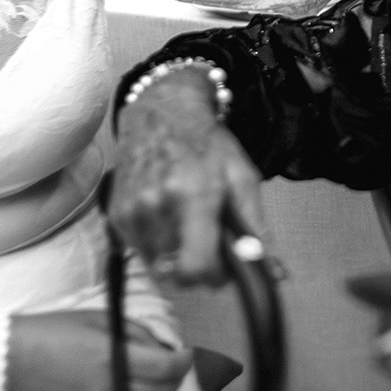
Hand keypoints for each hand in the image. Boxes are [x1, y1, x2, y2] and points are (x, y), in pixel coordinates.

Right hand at [5, 310, 192, 390]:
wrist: (14, 357)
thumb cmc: (55, 330)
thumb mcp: (99, 319)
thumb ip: (136, 332)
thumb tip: (163, 346)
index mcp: (115, 357)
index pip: (167, 367)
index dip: (184, 360)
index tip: (186, 350)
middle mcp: (113, 386)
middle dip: (177, 376)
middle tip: (176, 359)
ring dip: (162, 389)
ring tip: (157, 369)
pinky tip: (137, 381)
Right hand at [108, 71, 266, 285]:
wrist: (162, 112)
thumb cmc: (206, 144)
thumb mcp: (242, 179)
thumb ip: (256, 228)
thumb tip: (273, 272)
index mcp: (194, 195)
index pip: (196, 267)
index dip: (214, 277)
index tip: (223, 267)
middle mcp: (157, 205)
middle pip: (176, 274)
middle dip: (196, 267)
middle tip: (208, 243)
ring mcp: (132, 211)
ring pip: (158, 267)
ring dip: (175, 256)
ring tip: (187, 223)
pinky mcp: (116, 215)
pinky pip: (141, 251)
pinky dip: (157, 244)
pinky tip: (167, 216)